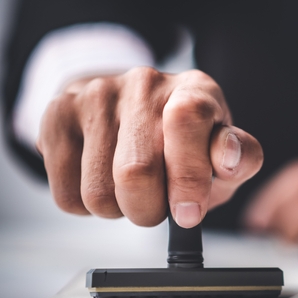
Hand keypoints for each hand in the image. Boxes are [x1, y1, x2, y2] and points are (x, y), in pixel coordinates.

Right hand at [37, 68, 262, 226]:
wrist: (128, 108)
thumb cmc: (185, 141)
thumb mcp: (223, 152)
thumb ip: (240, 159)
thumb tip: (231, 159)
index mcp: (194, 89)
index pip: (187, 120)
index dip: (188, 176)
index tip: (188, 214)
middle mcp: (144, 83)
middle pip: (135, 172)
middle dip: (150, 210)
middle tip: (158, 204)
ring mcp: (95, 94)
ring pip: (98, 193)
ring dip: (119, 211)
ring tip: (130, 188)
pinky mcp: (57, 114)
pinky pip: (67, 195)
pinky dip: (88, 208)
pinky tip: (102, 180)